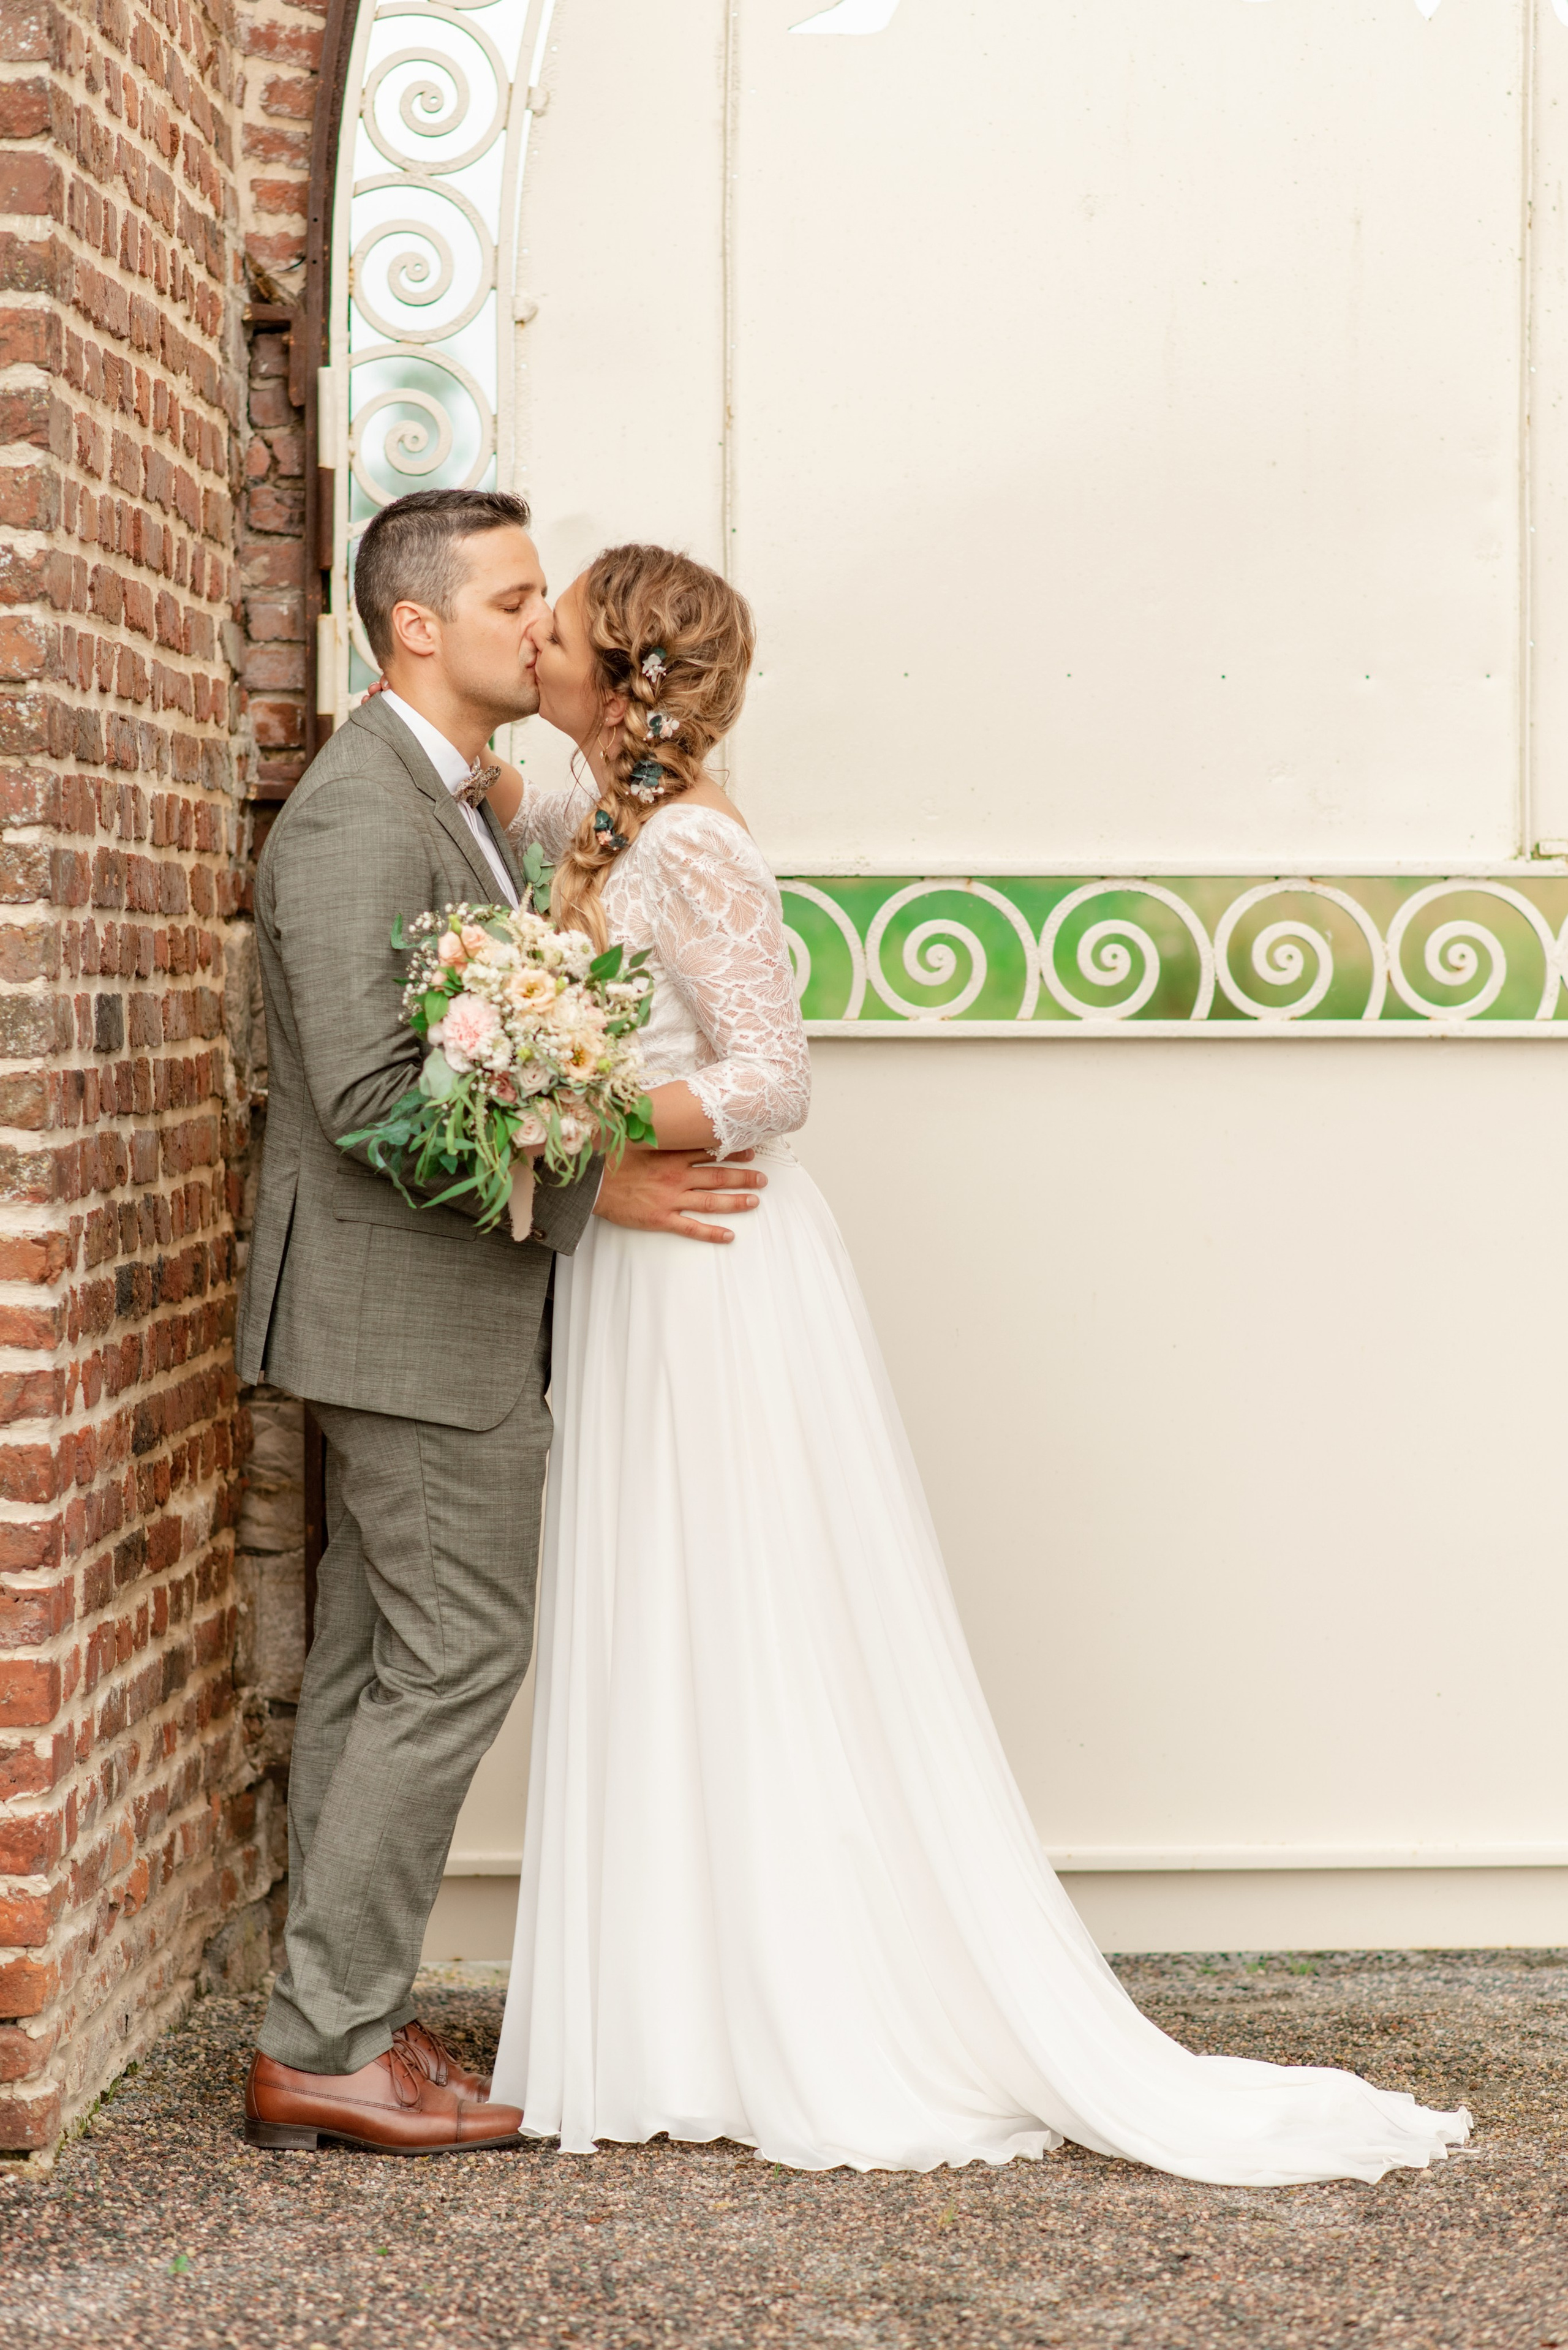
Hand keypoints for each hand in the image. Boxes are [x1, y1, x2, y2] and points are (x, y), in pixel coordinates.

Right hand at [594, 1145, 765, 1243]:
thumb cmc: (608, 1157)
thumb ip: (652, 1128)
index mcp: (670, 1155)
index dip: (731, 1151)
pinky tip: (729, 1236)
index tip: (750, 1151)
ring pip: (711, 1201)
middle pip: (717, 1176)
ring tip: (754, 1201)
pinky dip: (711, 1233)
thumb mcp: (632, 1135)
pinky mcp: (661, 1218)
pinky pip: (691, 1228)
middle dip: (743, 1177)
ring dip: (735, 1201)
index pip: (709, 1151)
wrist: (589, 1181)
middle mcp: (676, 1176)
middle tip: (762, 1179)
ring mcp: (670, 1198)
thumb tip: (659, 1108)